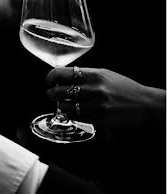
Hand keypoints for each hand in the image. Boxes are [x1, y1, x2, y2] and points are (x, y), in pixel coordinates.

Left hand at [46, 67, 164, 130]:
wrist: (145, 105)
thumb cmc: (124, 88)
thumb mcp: (105, 75)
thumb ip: (84, 75)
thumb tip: (61, 75)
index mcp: (94, 74)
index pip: (60, 73)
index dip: (50, 78)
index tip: (49, 81)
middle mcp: (94, 89)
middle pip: (58, 92)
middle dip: (51, 94)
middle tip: (52, 94)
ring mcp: (96, 106)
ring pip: (64, 107)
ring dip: (61, 106)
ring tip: (65, 104)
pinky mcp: (99, 120)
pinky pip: (76, 118)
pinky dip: (72, 115)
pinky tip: (75, 113)